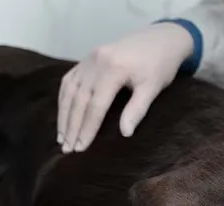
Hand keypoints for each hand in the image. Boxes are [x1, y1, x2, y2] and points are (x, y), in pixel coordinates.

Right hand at [58, 23, 193, 152]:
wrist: (161, 38)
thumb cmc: (160, 65)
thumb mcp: (153, 88)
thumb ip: (137, 110)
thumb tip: (125, 134)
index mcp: (113, 68)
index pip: (96, 105)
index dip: (87, 128)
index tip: (81, 148)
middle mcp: (96, 61)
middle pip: (78, 99)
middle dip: (71, 126)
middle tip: (66, 149)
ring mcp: (89, 58)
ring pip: (69, 90)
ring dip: (64, 114)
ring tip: (61, 137)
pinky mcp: (87, 57)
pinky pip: (70, 79)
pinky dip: (64, 98)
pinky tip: (63, 115)